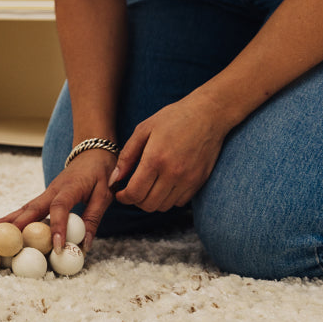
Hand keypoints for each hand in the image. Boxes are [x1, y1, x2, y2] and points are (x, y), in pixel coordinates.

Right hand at [0, 148, 116, 251]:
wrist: (91, 151)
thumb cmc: (100, 172)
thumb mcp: (104, 195)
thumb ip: (93, 219)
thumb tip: (85, 245)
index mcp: (69, 189)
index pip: (60, 208)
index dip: (58, 227)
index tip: (57, 247)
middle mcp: (51, 190)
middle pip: (29, 208)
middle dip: (13, 224)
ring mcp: (45, 193)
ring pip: (23, 208)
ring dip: (4, 220)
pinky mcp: (44, 197)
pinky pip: (26, 209)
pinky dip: (12, 218)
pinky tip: (0, 226)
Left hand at [111, 95, 228, 212]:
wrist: (208, 115)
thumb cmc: (173, 118)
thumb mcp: (143, 130)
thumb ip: (127, 156)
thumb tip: (115, 178)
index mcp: (155, 159)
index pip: (135, 193)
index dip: (124, 198)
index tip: (120, 194)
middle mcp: (173, 173)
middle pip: (149, 205)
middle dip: (135, 201)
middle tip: (131, 190)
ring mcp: (189, 179)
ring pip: (164, 206)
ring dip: (152, 201)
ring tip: (147, 187)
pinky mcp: (200, 181)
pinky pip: (180, 202)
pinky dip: (169, 199)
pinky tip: (164, 185)